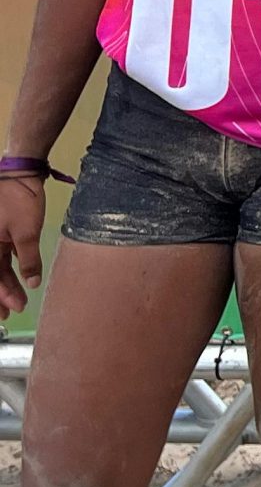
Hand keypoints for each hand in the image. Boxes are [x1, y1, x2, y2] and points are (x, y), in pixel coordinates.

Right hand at [0, 177, 47, 313]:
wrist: (20, 172)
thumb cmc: (19, 200)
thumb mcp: (26, 232)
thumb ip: (28, 259)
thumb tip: (31, 282)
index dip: (2, 296)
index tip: (14, 309)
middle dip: (1, 295)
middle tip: (11, 313)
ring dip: (6, 284)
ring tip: (18, 300)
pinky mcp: (0, 231)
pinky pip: (1, 255)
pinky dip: (9, 267)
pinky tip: (21, 277)